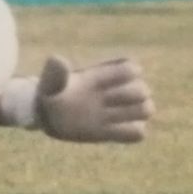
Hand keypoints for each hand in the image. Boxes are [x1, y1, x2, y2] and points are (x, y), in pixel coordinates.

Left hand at [36, 56, 153, 142]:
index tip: (100, 80)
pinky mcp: (112, 132)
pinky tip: (110, 130)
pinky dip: (131, 132)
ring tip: (112, 115)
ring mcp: (116, 112)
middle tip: (104, 100)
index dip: (123, 74)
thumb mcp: (49, 81)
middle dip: (128, 95)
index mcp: (103, 75)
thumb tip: (57, 59)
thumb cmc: (50, 92)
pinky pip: (138, 134)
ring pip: (147, 109)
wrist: (46, 113)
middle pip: (143, 89)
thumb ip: (55, 72)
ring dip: (135, 113)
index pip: (131, 68)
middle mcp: (115, 93)